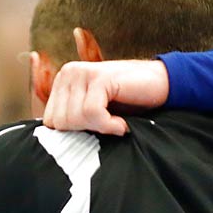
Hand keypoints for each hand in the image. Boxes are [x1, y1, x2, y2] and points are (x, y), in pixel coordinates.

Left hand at [40, 60, 169, 135]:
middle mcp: (68, 73)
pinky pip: (92, 114)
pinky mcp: (99, 78)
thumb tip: (51, 139)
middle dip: (85, 130)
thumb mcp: (92, 113)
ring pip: (74, 119)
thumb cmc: (127, 103)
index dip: (74, 132)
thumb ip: (71, 120)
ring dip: (99, 127)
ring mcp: (82, 73)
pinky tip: (121, 122)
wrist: (162, 85)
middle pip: (59, 122)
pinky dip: (109, 125)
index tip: (95, 127)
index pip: (50, 122)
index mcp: (62, 82)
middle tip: (107, 123)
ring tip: (115, 121)